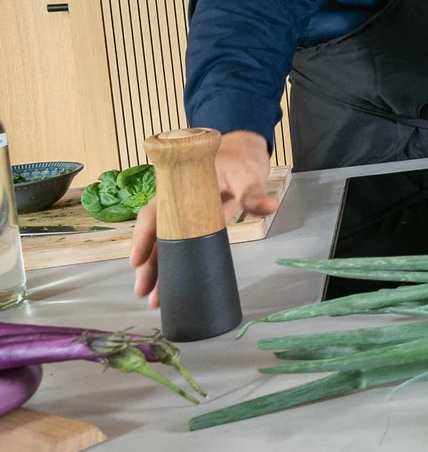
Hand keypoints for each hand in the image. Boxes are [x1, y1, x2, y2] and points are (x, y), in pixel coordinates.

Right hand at [130, 130, 276, 308]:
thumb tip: (268, 206)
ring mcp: (184, 215)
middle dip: (148, 264)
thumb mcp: (247, 173)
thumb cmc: (240, 159)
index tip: (136, 260)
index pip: (154, 214)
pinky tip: (169, 285)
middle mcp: (176, 203)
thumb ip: (254, 192)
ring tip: (153, 299)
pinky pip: (180, 245)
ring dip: (158, 270)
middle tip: (144, 292)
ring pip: (165, 244)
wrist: (245, 152)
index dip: (143, 237)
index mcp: (179, 188)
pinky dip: (174, 263)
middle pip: (156, 235)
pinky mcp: (195, 224)